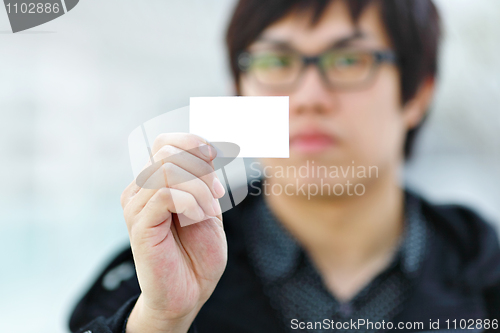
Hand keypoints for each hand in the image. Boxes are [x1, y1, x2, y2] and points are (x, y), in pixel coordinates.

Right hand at [120, 133, 227, 332]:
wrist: (189, 291)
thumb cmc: (198, 252)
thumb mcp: (207, 206)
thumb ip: (201, 179)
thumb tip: (205, 149)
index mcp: (155, 183)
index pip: (165, 143)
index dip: (192, 142)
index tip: (215, 156)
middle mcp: (140, 189)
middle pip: (167, 151)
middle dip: (201, 169)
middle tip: (215, 195)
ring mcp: (136, 205)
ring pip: (169, 170)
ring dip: (200, 189)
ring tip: (207, 213)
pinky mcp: (139, 224)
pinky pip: (167, 194)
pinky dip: (192, 203)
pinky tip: (198, 219)